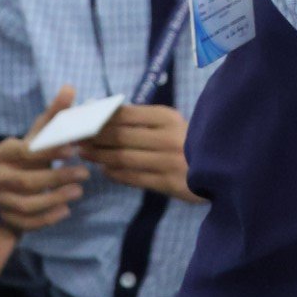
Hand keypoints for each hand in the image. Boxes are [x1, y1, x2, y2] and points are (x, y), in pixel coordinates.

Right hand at [0, 87, 88, 232]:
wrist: (17, 187)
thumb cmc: (34, 155)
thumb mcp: (43, 134)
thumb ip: (56, 114)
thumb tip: (70, 88)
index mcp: (4, 152)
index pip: (26, 151)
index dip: (50, 150)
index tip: (74, 149)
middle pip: (27, 181)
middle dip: (58, 177)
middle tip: (85, 174)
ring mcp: (0, 199)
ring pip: (27, 204)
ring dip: (56, 198)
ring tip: (79, 191)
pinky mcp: (6, 218)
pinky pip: (26, 223)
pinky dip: (47, 218)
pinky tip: (66, 210)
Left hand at [80, 105, 202, 200]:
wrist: (221, 166)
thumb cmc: (189, 140)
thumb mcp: (171, 123)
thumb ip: (143, 120)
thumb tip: (105, 113)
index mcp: (167, 117)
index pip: (125, 114)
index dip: (99, 116)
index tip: (80, 118)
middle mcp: (167, 137)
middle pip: (120, 136)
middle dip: (93, 138)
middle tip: (74, 138)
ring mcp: (168, 161)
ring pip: (123, 158)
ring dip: (99, 156)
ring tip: (84, 154)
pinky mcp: (169, 183)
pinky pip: (134, 178)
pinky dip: (115, 174)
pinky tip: (104, 170)